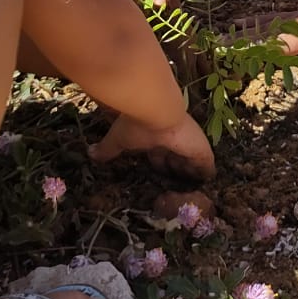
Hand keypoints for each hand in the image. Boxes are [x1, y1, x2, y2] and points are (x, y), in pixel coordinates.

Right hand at [90, 111, 214, 181]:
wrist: (156, 110)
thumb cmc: (136, 123)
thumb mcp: (118, 139)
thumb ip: (106, 149)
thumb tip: (89, 154)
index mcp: (154, 138)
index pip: (158, 154)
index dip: (158, 164)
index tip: (157, 173)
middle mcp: (172, 140)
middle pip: (175, 159)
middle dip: (175, 170)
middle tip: (176, 187)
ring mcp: (188, 145)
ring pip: (191, 162)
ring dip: (191, 174)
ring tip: (194, 189)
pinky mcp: (201, 151)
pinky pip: (206, 166)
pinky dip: (206, 175)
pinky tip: (208, 182)